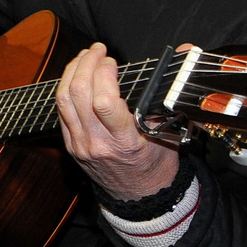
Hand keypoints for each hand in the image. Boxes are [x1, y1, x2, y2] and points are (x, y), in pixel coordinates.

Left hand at [54, 42, 177, 199]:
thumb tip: (186, 53)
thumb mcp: (171, 131)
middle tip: (97, 50)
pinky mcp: (71, 145)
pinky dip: (66, 89)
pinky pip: (61, 112)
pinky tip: (76, 76)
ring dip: (72, 72)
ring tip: (84, 57)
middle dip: (86, 64)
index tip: (112, 62)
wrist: (140, 195)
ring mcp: (80, 145)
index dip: (103, 75)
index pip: (103, 103)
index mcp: (124, 141)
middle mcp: (98, 143)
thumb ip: (170, 94)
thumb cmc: (158, 162)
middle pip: (79, 94)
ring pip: (63, 100)